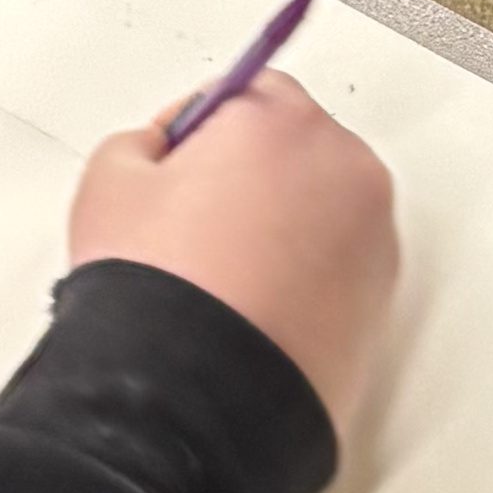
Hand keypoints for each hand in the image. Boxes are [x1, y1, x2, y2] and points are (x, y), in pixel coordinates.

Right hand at [71, 74, 400, 463]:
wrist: (199, 400)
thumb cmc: (162, 294)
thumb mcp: (110, 184)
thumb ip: (142, 141)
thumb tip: (162, 151)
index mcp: (284, 122)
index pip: (248, 91)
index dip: (200, 130)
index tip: (174, 165)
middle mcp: (346, 169)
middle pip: (294, 149)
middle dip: (247, 177)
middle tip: (189, 229)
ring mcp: (374, 237)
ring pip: (322, 210)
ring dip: (281, 228)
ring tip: (219, 281)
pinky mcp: (383, 300)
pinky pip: (340, 267)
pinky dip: (306, 278)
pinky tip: (252, 310)